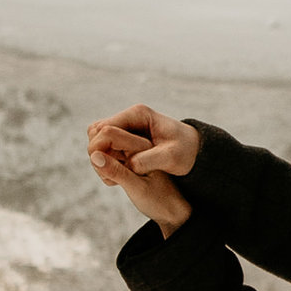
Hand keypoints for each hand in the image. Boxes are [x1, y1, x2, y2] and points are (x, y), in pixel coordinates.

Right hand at [87, 104, 198, 234]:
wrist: (195, 151)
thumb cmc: (186, 151)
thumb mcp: (170, 158)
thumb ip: (146, 160)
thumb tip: (126, 164)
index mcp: (138, 114)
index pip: (104, 128)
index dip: (101, 149)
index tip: (110, 168)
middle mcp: (128, 117)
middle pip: (95, 132)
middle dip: (99, 153)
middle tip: (112, 173)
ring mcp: (126, 127)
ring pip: (97, 140)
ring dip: (102, 158)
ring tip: (116, 176)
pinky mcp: (125, 139)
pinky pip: (105, 147)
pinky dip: (107, 160)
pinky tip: (119, 175)